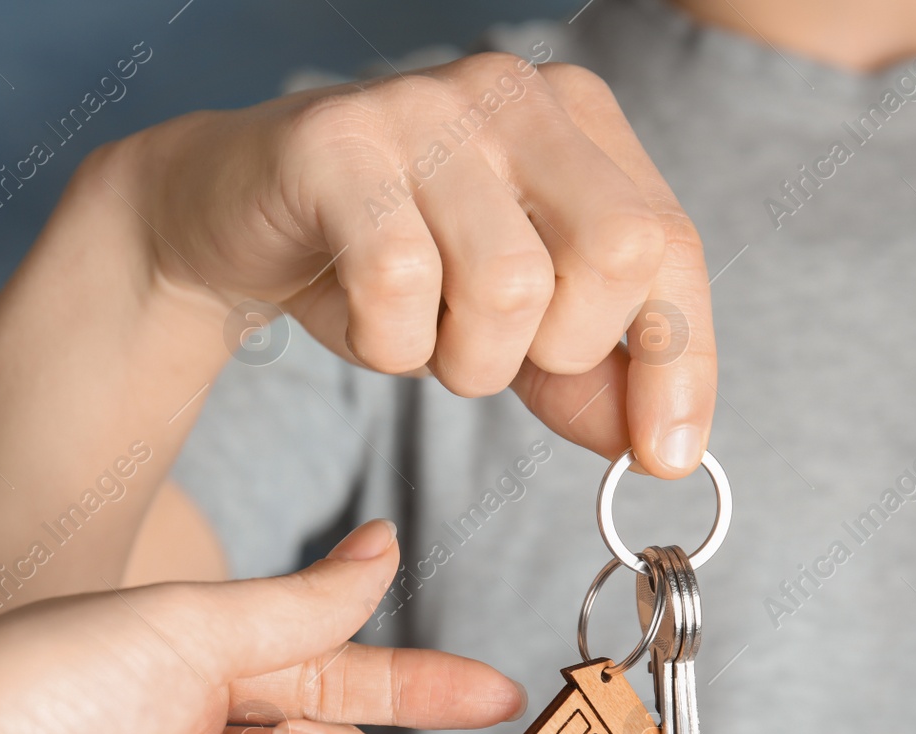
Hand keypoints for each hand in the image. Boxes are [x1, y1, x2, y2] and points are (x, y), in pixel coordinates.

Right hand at [118, 52, 716, 476]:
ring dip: (464, 360)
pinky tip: (363, 319)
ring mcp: (425, 108)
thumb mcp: (508, 325)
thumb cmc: (384, 261)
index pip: (670, 245)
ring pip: (510, 285)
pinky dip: (388, 345)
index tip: (665, 456)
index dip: (682, 362)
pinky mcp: (338, 143)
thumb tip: (664, 448)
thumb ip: (588, 376)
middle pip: (616, 252)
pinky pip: (401, 285)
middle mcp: (514, 94)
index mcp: (579, 121)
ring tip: (420, 333)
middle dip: (561, 350)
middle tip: (491, 353)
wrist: (234, 219)